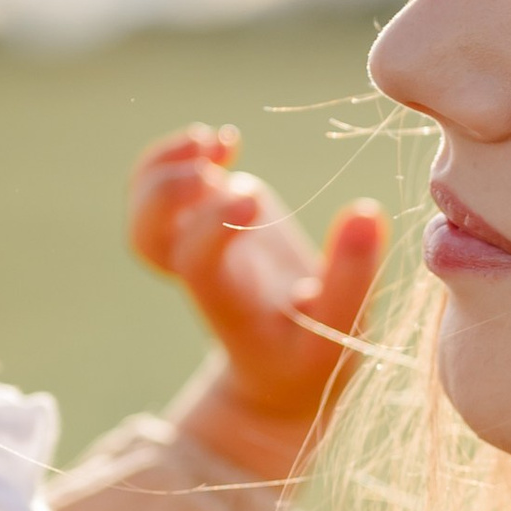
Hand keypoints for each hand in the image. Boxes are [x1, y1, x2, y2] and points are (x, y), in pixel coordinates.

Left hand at [131, 123, 384, 479]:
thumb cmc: (313, 352)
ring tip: (215, 142)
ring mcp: (198, 240)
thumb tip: (366, 213)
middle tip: (207, 170)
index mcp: (229, 302)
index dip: (212, 226)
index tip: (253, 201)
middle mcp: (203, 270)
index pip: (195, 262)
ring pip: (144, 205)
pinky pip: (168, 186)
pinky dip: (181, 155)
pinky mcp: (209, 219)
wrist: (281, 369)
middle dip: (164, 195)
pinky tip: (226, 143)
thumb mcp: (339, 331)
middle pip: (145, 236)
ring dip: (165, 166)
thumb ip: (352, 279)